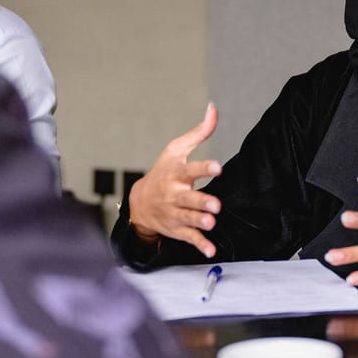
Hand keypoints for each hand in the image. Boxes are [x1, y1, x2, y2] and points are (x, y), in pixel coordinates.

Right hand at [127, 103, 222, 257]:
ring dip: (199, 222)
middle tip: (215, 204)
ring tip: (211, 222)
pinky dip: (199, 245)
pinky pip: (188, 238)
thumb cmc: (163, 171)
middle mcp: (174, 194)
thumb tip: (214, 108)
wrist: (140, 202)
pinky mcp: (177, 229)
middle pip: (188, 199)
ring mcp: (174, 213)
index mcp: (176, 173)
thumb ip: (200, 132)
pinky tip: (211, 249)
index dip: (204, 168)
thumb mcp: (177, 149)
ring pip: (188, 219)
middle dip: (201, 201)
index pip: (191, 169)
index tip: (218, 167)